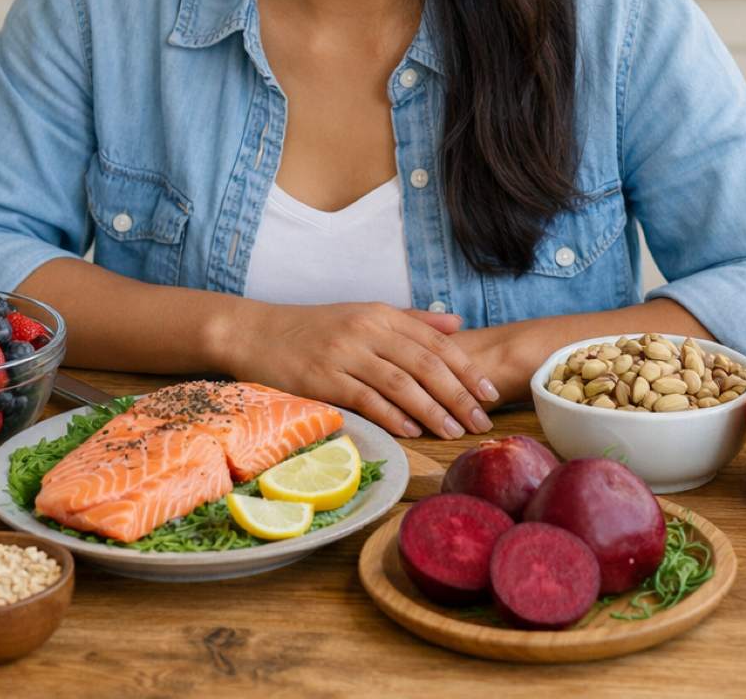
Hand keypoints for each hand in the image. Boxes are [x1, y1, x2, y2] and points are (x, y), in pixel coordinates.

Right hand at [216, 301, 497, 438]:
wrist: (256, 332)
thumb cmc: (314, 328)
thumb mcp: (363, 314)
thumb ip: (411, 321)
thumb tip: (457, 323)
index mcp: (380, 314)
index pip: (435, 343)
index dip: (466, 369)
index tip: (490, 393)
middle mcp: (366, 330)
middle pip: (424, 364)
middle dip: (458, 395)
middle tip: (481, 421)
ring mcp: (343, 354)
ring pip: (400, 384)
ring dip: (432, 410)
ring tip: (454, 432)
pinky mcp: (322, 378)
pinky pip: (365, 399)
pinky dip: (393, 416)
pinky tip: (413, 431)